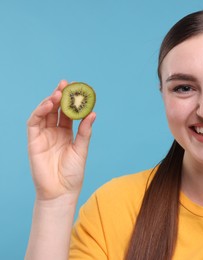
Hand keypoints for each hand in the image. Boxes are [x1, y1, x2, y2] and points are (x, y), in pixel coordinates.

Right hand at [27, 80, 95, 201]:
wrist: (61, 191)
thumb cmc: (73, 173)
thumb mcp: (82, 149)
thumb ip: (85, 131)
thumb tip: (93, 113)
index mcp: (67, 134)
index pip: (68, 114)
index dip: (71, 102)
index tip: (78, 89)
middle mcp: (54, 133)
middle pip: (56, 110)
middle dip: (60, 96)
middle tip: (66, 84)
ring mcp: (43, 136)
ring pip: (44, 113)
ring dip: (50, 101)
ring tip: (58, 92)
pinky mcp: (33, 141)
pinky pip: (35, 122)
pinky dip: (40, 111)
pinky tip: (49, 104)